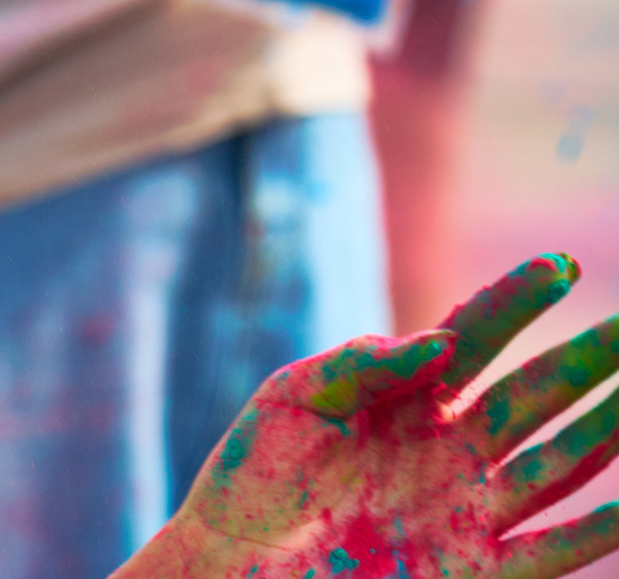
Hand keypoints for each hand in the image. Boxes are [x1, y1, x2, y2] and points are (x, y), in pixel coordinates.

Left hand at [139, 255, 618, 578]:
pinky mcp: (473, 572)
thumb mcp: (293, 400)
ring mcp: (465, 510)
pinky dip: (595, 528)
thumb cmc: (253, 478)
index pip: (473, 338)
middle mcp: (448, 451)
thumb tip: (442, 340)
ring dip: (608, 432)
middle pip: (532, 396)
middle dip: (588, 360)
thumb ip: (360, 363)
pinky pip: (550, 549)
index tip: (559, 266)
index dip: (516, 302)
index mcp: (403, 400)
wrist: (232, 564)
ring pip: (558, 464)